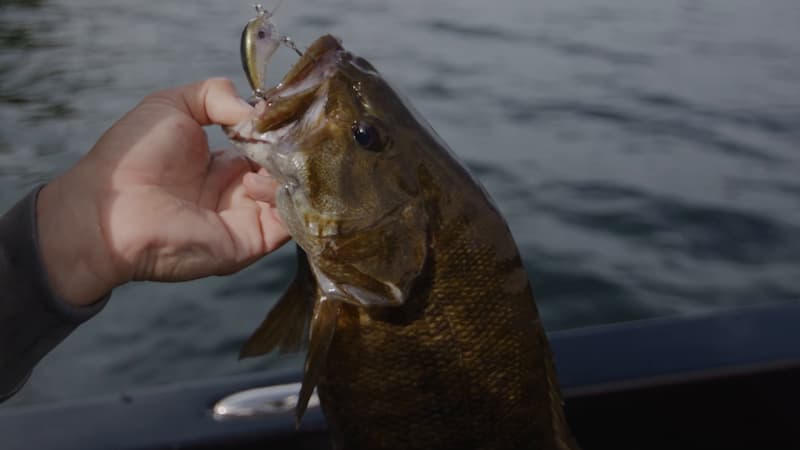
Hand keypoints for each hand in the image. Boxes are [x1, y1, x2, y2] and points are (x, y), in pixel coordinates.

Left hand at [36, 78, 289, 306]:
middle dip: (289, 149)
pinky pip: (290, 223)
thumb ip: (214, 94)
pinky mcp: (251, 241)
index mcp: (222, 164)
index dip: (276, 128)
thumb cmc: (132, 157)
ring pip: (294, 194)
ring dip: (286, 173)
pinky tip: (254, 183)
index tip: (278, 114)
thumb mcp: (170, 105)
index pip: (269, 147)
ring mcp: (246, 217)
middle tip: (280, 137)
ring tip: (259, 164)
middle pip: (286, 169)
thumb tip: (255, 109)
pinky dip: (287, 200)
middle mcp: (238, 191)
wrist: (110, 210)